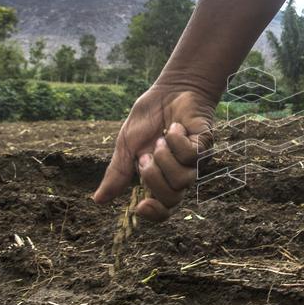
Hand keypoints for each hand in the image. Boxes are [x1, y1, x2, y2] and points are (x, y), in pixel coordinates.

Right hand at [93, 84, 214, 221]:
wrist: (168, 90)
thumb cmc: (148, 119)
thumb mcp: (127, 146)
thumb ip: (117, 173)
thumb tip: (97, 200)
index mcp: (161, 179)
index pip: (164, 209)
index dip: (155, 214)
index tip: (140, 206)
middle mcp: (180, 174)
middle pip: (172, 198)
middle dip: (153, 178)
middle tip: (146, 156)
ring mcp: (195, 162)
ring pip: (183, 179)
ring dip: (164, 158)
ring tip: (160, 139)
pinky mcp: (205, 145)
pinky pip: (191, 156)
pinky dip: (176, 141)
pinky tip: (174, 127)